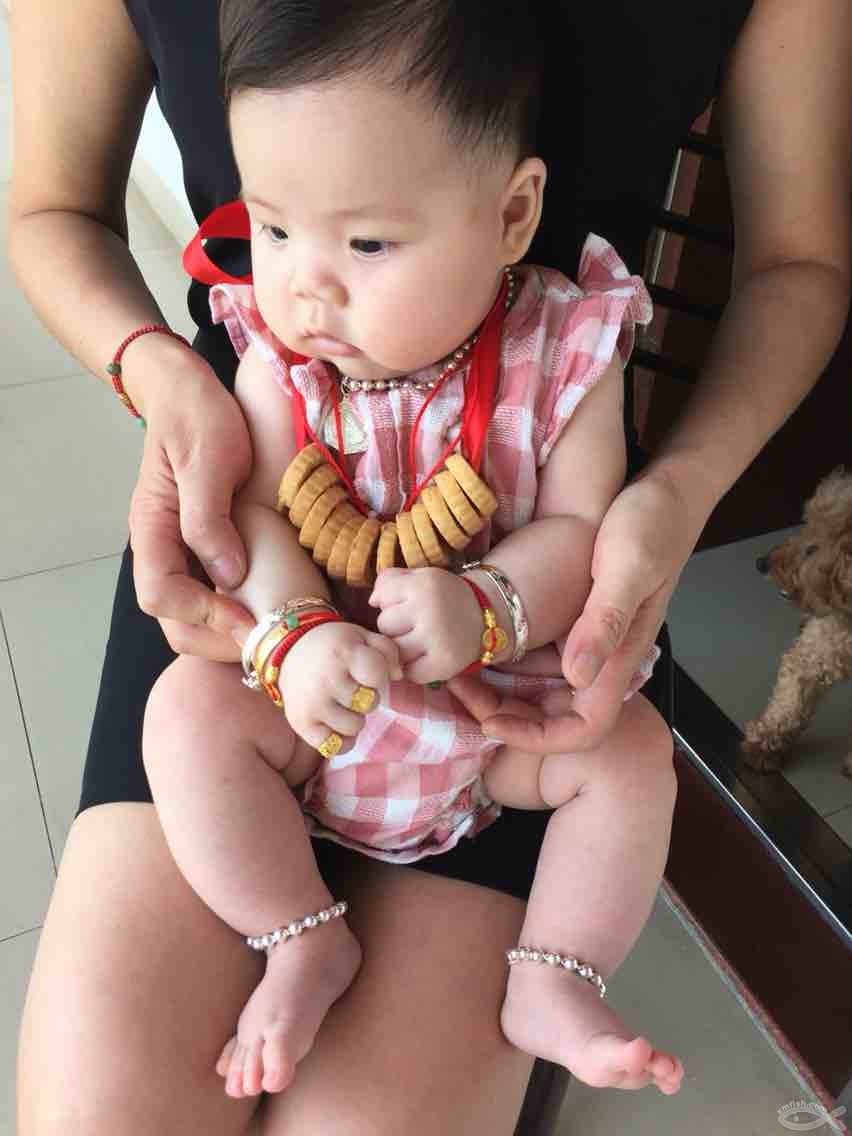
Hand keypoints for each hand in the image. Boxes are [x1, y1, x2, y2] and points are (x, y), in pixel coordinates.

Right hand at [125, 339, 255, 661]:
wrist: (186, 391)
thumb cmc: (197, 416)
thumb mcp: (208, 459)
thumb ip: (210, 518)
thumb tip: (228, 574)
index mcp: (152, 527)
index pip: (160, 594)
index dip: (203, 614)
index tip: (248, 618)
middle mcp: (159, 547)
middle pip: (173, 618)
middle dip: (218, 638)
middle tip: (269, 641)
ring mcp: (178, 550)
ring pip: (190, 614)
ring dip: (227, 631)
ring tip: (273, 632)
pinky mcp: (200, 548)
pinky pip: (210, 594)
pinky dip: (235, 611)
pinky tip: (270, 608)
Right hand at [280, 620, 402, 751]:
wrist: (290, 651)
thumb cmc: (334, 646)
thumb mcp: (363, 637)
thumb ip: (388, 650)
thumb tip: (399, 676)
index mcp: (344, 653)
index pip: (378, 675)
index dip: (379, 676)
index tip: (367, 672)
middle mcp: (327, 679)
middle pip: (370, 703)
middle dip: (367, 696)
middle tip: (353, 688)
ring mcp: (313, 703)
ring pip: (354, 727)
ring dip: (354, 718)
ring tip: (343, 704)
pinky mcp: (301, 723)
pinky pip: (334, 747)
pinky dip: (341, 741)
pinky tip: (337, 724)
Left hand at [369, 567, 482, 683]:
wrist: (486, 617)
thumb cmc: (445, 597)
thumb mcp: (420, 577)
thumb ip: (390, 580)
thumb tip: (372, 601)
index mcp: (423, 585)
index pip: (381, 597)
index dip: (391, 602)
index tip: (407, 603)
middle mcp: (430, 611)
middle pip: (385, 625)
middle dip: (395, 625)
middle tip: (416, 624)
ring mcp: (437, 640)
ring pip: (395, 650)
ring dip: (403, 648)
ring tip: (420, 640)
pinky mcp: (444, 665)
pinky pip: (410, 672)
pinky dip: (414, 668)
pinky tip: (426, 656)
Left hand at [451, 471, 697, 751]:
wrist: (669, 495)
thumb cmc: (652, 526)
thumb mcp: (627, 567)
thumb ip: (605, 621)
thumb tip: (577, 675)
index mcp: (620, 656)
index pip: (584, 728)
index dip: (537, 738)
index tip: (490, 721)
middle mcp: (604, 657)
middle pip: (553, 715)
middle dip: (504, 714)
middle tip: (455, 689)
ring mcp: (589, 640)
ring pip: (541, 687)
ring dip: (499, 688)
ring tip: (455, 670)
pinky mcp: (576, 620)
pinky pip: (538, 654)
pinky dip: (505, 655)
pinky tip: (475, 639)